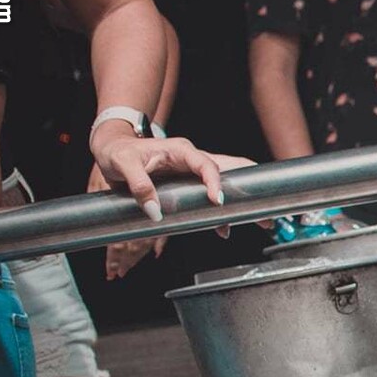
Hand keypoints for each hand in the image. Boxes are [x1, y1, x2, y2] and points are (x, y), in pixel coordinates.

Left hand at [98, 146, 262, 278]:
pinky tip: (224, 228)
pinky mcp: (189, 184)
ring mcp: (193, 172)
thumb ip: (139, 186)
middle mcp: (192, 160)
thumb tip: (156, 211)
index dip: (215, 181)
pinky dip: (220, 212)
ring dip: (241, 203)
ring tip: (261, 222)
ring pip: (226, 184)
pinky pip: (211, 196)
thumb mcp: (123, 165)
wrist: (112, 148)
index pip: (206, 163)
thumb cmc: (117, 151)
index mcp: (180, 151)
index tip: (217, 200)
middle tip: (265, 208)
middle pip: (230, 171)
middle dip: (249, 188)